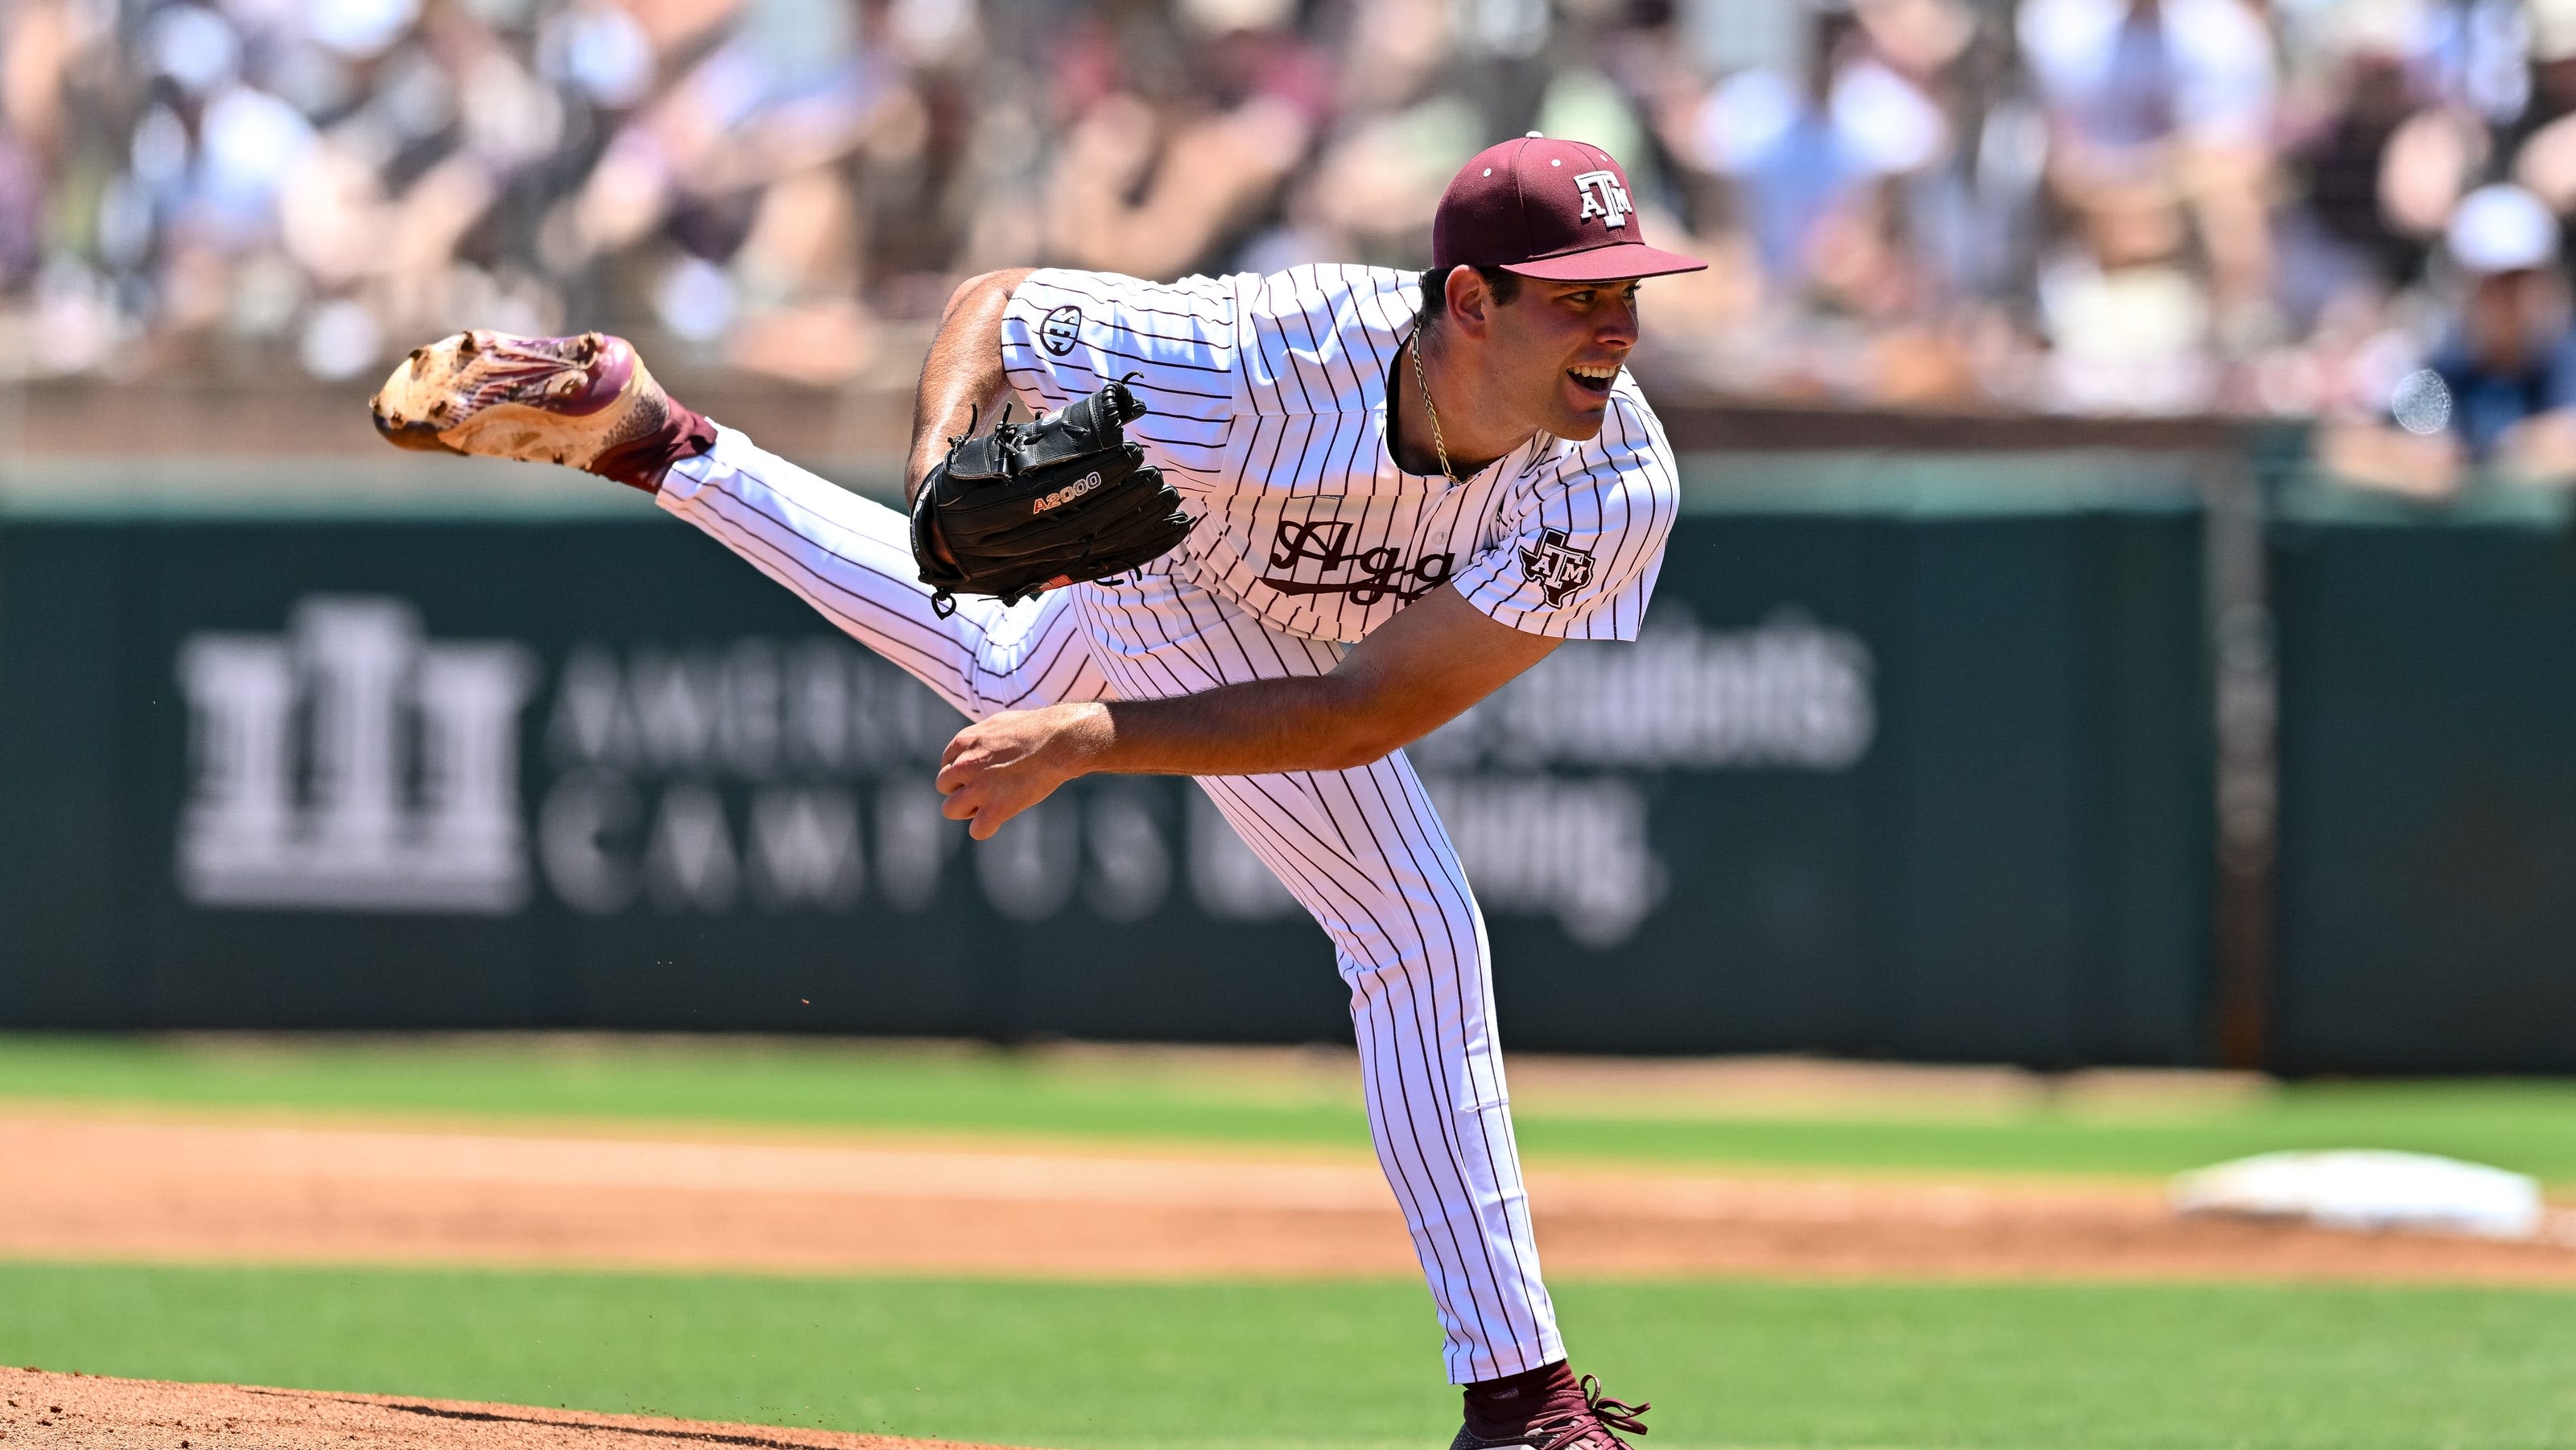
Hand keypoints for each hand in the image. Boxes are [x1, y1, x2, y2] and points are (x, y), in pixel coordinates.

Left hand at [936, 702, 1110, 839]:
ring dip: (967, 810)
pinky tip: (999, 819)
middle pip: (943, 786)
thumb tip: (978, 746)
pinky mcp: (997, 808)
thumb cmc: (1036, 729)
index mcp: (964, 742)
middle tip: (984, 790)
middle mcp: (965, 765)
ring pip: (950, 810)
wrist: (1059, 741)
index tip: (979, 774)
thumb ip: (981, 738)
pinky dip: (986, 828)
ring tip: (988, 806)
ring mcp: (979, 788)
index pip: (946, 763)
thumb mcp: (998, 723)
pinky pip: (977, 831)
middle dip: (960, 789)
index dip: (962, 771)